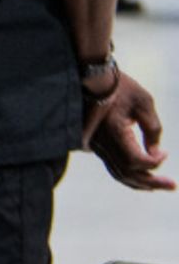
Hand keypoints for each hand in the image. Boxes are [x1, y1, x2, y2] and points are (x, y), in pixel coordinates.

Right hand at [83, 70, 174, 190]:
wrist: (92, 76)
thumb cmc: (121, 86)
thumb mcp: (145, 102)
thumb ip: (153, 129)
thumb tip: (156, 153)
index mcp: (113, 131)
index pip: (136, 160)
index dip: (154, 162)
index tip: (166, 152)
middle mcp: (101, 142)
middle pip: (127, 173)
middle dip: (151, 182)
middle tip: (172, 186)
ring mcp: (96, 144)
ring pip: (118, 173)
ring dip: (140, 182)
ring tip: (160, 185)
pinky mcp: (96, 144)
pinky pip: (113, 165)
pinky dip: (129, 174)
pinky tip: (143, 177)